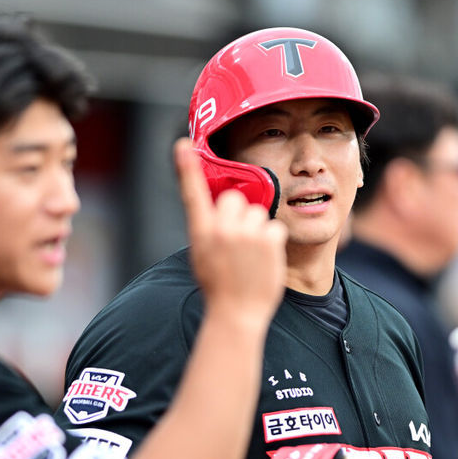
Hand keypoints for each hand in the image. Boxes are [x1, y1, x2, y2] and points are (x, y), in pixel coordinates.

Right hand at [174, 137, 286, 326]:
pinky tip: (265, 260)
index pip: (192, 194)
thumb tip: (222, 211)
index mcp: (201, 233)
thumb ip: (210, 230)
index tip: (183, 145)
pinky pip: (274, 228)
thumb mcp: (203, 256)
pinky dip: (273, 243)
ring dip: (257, 229)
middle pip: (235, 199)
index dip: (187, 169)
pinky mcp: (268, 240)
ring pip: (257, 213)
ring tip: (251, 255)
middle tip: (238, 240)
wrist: (237, 312)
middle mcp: (221, 229)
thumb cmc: (218, 286)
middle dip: (239, 214)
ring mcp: (246, 234)